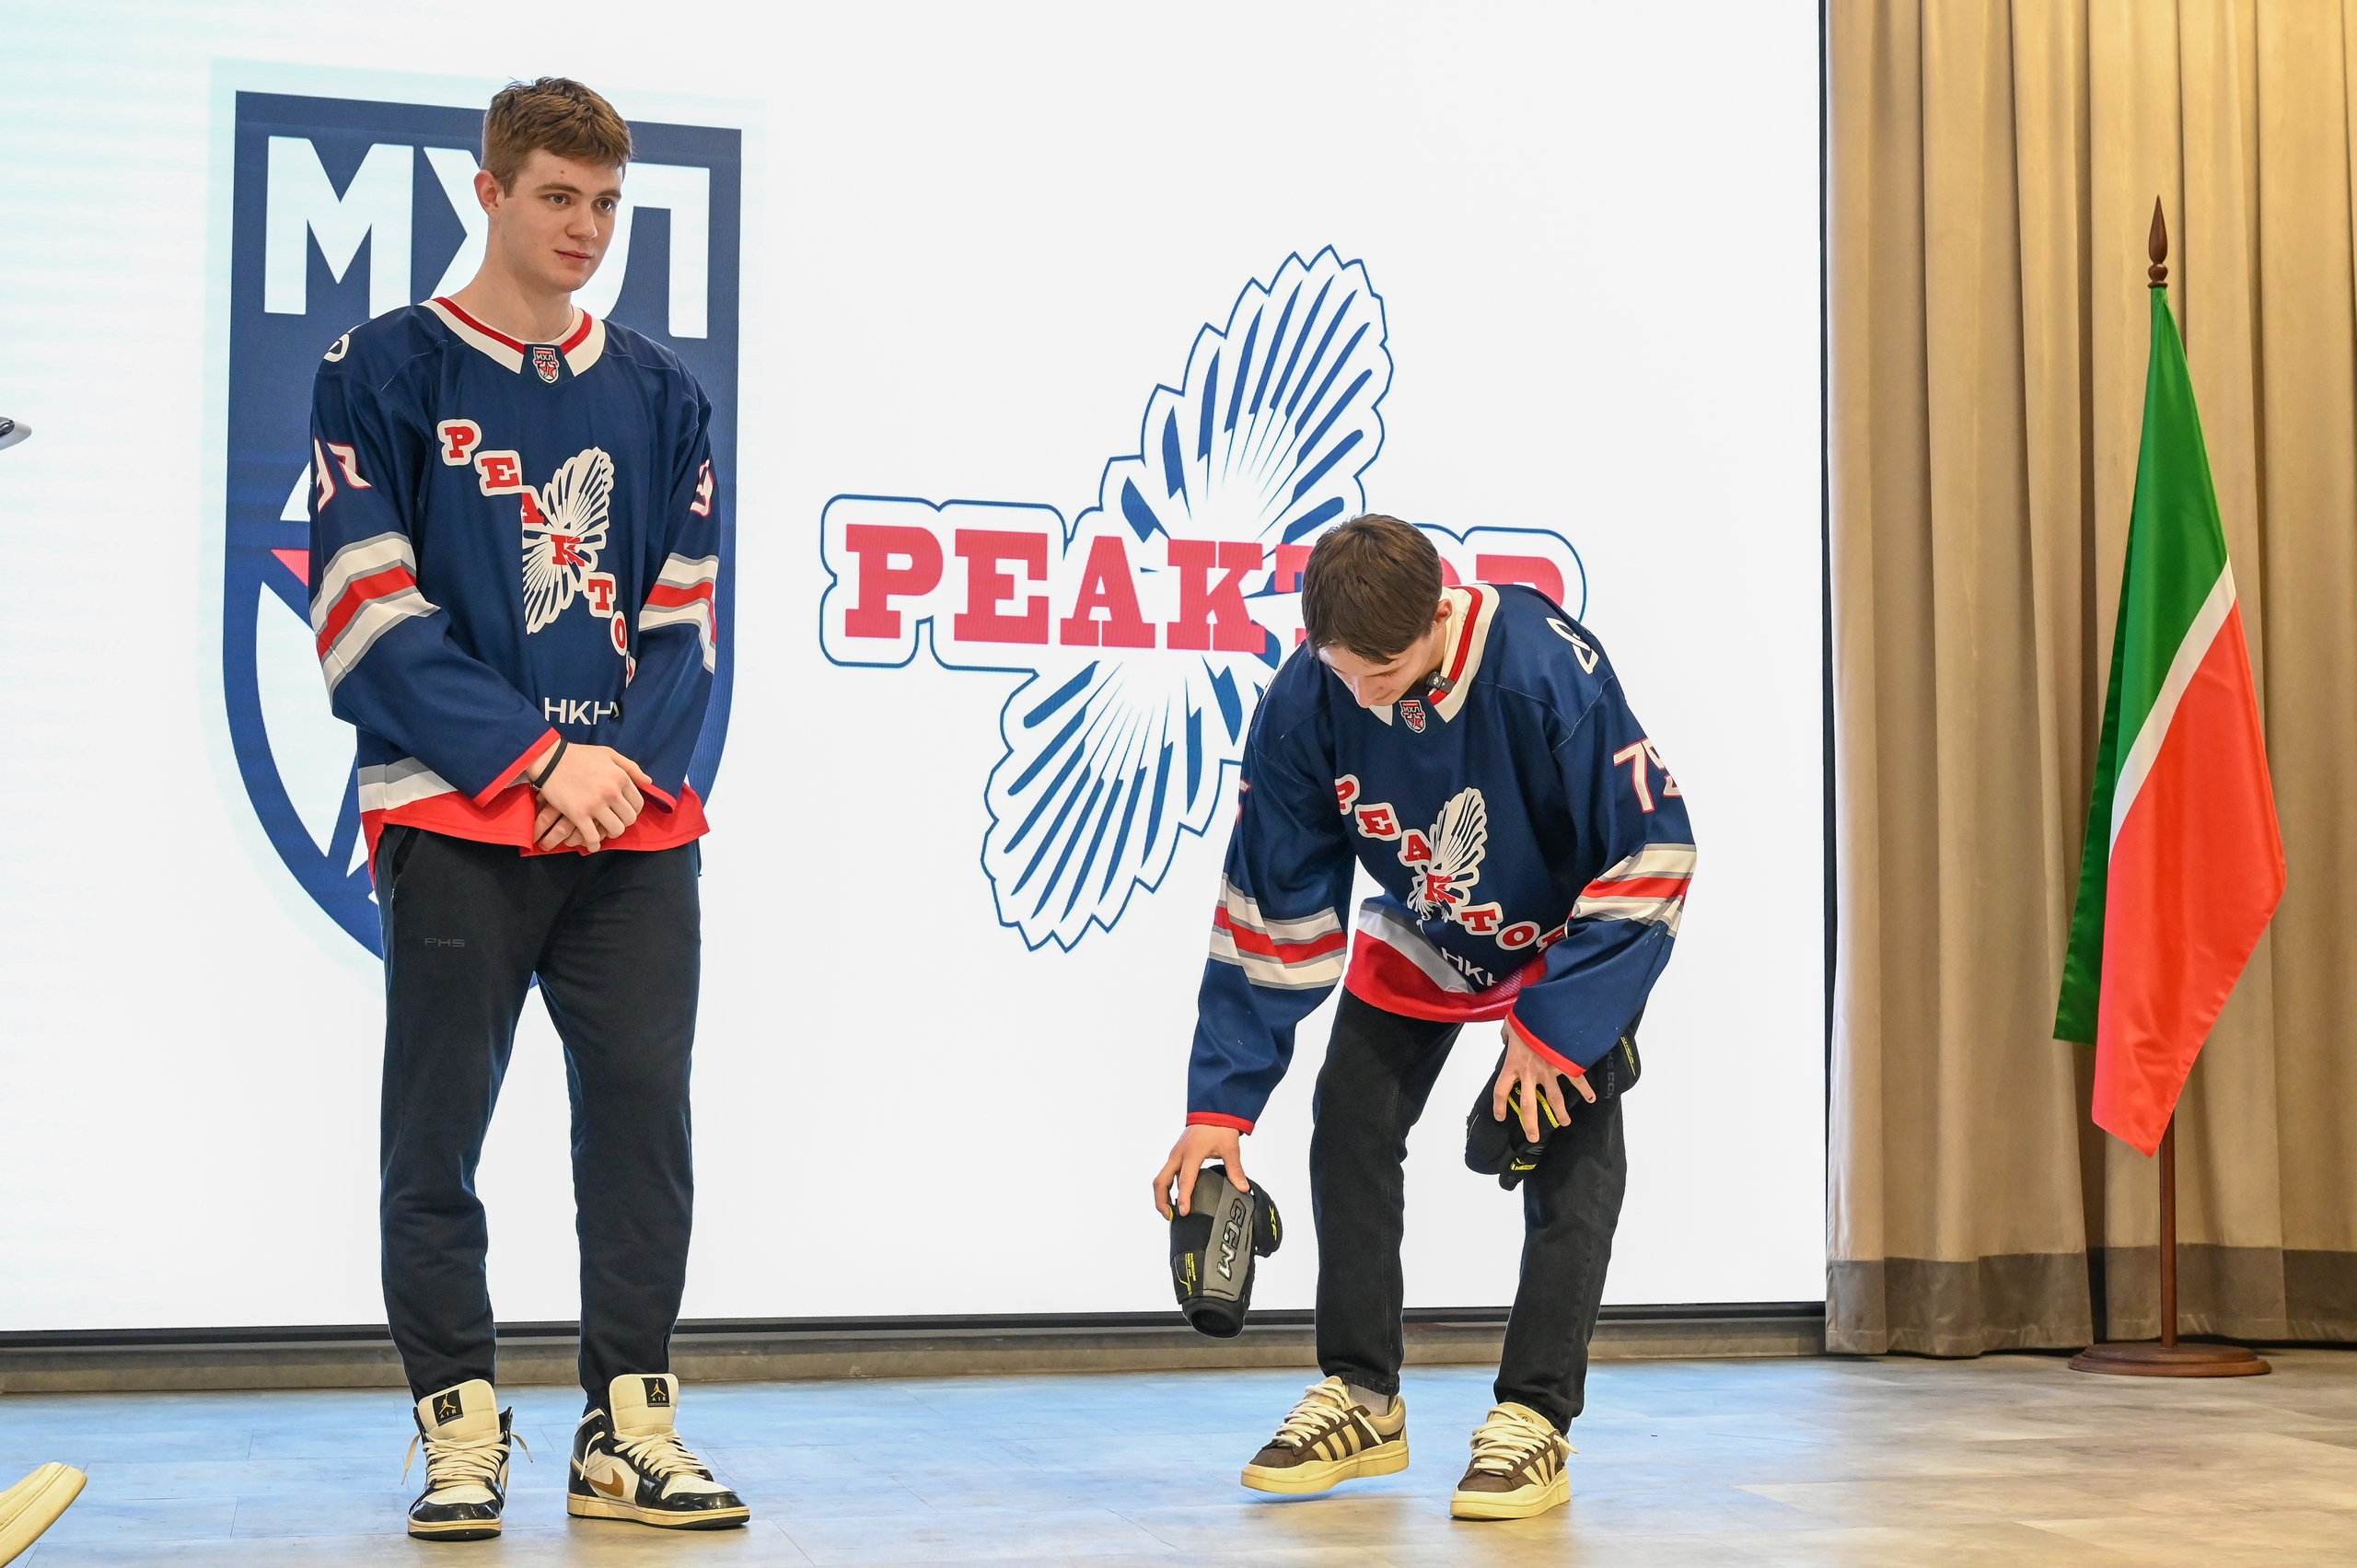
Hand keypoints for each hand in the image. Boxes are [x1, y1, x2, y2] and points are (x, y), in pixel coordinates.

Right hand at [533, 744, 653, 851]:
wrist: (549, 759)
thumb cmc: (579, 755)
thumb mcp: (609, 754)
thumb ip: (630, 767)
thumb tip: (648, 782)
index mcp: (621, 777)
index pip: (638, 804)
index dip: (632, 810)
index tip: (623, 811)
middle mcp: (612, 792)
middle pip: (629, 819)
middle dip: (623, 822)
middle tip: (613, 821)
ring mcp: (595, 804)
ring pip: (616, 830)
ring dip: (611, 833)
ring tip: (604, 830)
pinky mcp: (578, 814)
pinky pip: (593, 837)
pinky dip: (594, 844)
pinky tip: (592, 843)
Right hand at [1153, 1124, 1247, 1219]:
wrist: (1213, 1109)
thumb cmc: (1220, 1126)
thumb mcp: (1230, 1148)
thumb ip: (1235, 1170)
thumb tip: (1243, 1188)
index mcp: (1191, 1154)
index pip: (1185, 1181)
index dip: (1183, 1199)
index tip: (1183, 1213)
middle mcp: (1178, 1155)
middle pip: (1161, 1181)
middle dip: (1161, 1200)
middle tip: (1169, 1216)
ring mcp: (1176, 1154)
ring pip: (1163, 1177)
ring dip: (1163, 1194)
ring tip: (1171, 1211)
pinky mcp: (1178, 1154)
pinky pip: (1168, 1173)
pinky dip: (1169, 1186)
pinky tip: (1178, 1195)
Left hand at [1492, 1024, 1593, 1141]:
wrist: (1547, 1013)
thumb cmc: (1526, 1018)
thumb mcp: (1510, 1024)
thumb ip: (1507, 1034)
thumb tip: (1506, 1037)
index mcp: (1513, 1064)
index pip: (1501, 1090)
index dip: (1499, 1106)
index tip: (1500, 1117)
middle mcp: (1530, 1073)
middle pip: (1528, 1105)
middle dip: (1531, 1123)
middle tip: (1533, 1137)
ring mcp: (1549, 1071)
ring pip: (1554, 1099)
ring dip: (1560, 1112)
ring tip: (1565, 1124)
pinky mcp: (1565, 1065)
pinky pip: (1577, 1080)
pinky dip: (1586, 1090)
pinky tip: (1592, 1099)